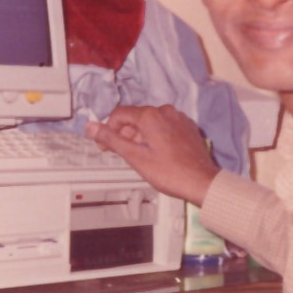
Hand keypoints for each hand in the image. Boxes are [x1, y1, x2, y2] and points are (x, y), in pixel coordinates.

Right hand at [84, 105, 220, 204]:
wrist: (201, 181)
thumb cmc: (169, 172)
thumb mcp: (135, 157)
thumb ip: (111, 140)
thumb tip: (90, 127)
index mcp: (150, 115)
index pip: (119, 114)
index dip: (108, 130)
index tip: (106, 147)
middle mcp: (165, 111)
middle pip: (135, 118)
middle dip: (125, 134)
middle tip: (123, 155)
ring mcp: (178, 118)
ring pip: (150, 122)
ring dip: (140, 136)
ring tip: (141, 157)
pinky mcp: (187, 127)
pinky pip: (165, 126)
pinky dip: (156, 137)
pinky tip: (157, 154)